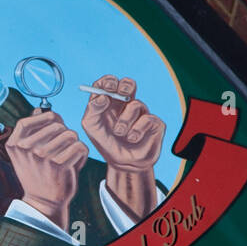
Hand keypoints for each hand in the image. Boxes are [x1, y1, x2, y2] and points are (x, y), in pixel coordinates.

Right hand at [5, 110, 88, 228]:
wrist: (43, 202)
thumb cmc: (37, 174)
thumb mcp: (26, 153)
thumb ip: (32, 131)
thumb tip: (39, 110)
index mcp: (14, 144)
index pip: (30, 119)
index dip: (46, 117)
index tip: (55, 122)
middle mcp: (26, 148)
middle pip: (56, 125)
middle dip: (65, 133)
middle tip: (64, 146)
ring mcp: (42, 156)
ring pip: (71, 134)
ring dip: (74, 144)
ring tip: (68, 155)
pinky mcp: (59, 165)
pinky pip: (79, 147)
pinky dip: (82, 154)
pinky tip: (75, 163)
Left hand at [82, 75, 164, 221]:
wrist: (124, 164)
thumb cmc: (106, 143)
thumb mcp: (92, 127)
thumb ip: (92, 110)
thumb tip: (103, 97)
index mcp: (109, 102)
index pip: (108, 84)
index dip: (108, 81)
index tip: (106, 86)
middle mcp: (125, 105)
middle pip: (128, 84)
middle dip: (124, 85)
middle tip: (119, 93)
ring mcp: (141, 113)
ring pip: (135, 104)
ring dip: (124, 120)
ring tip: (120, 133)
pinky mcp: (154, 122)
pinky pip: (146, 119)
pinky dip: (136, 130)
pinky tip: (132, 138)